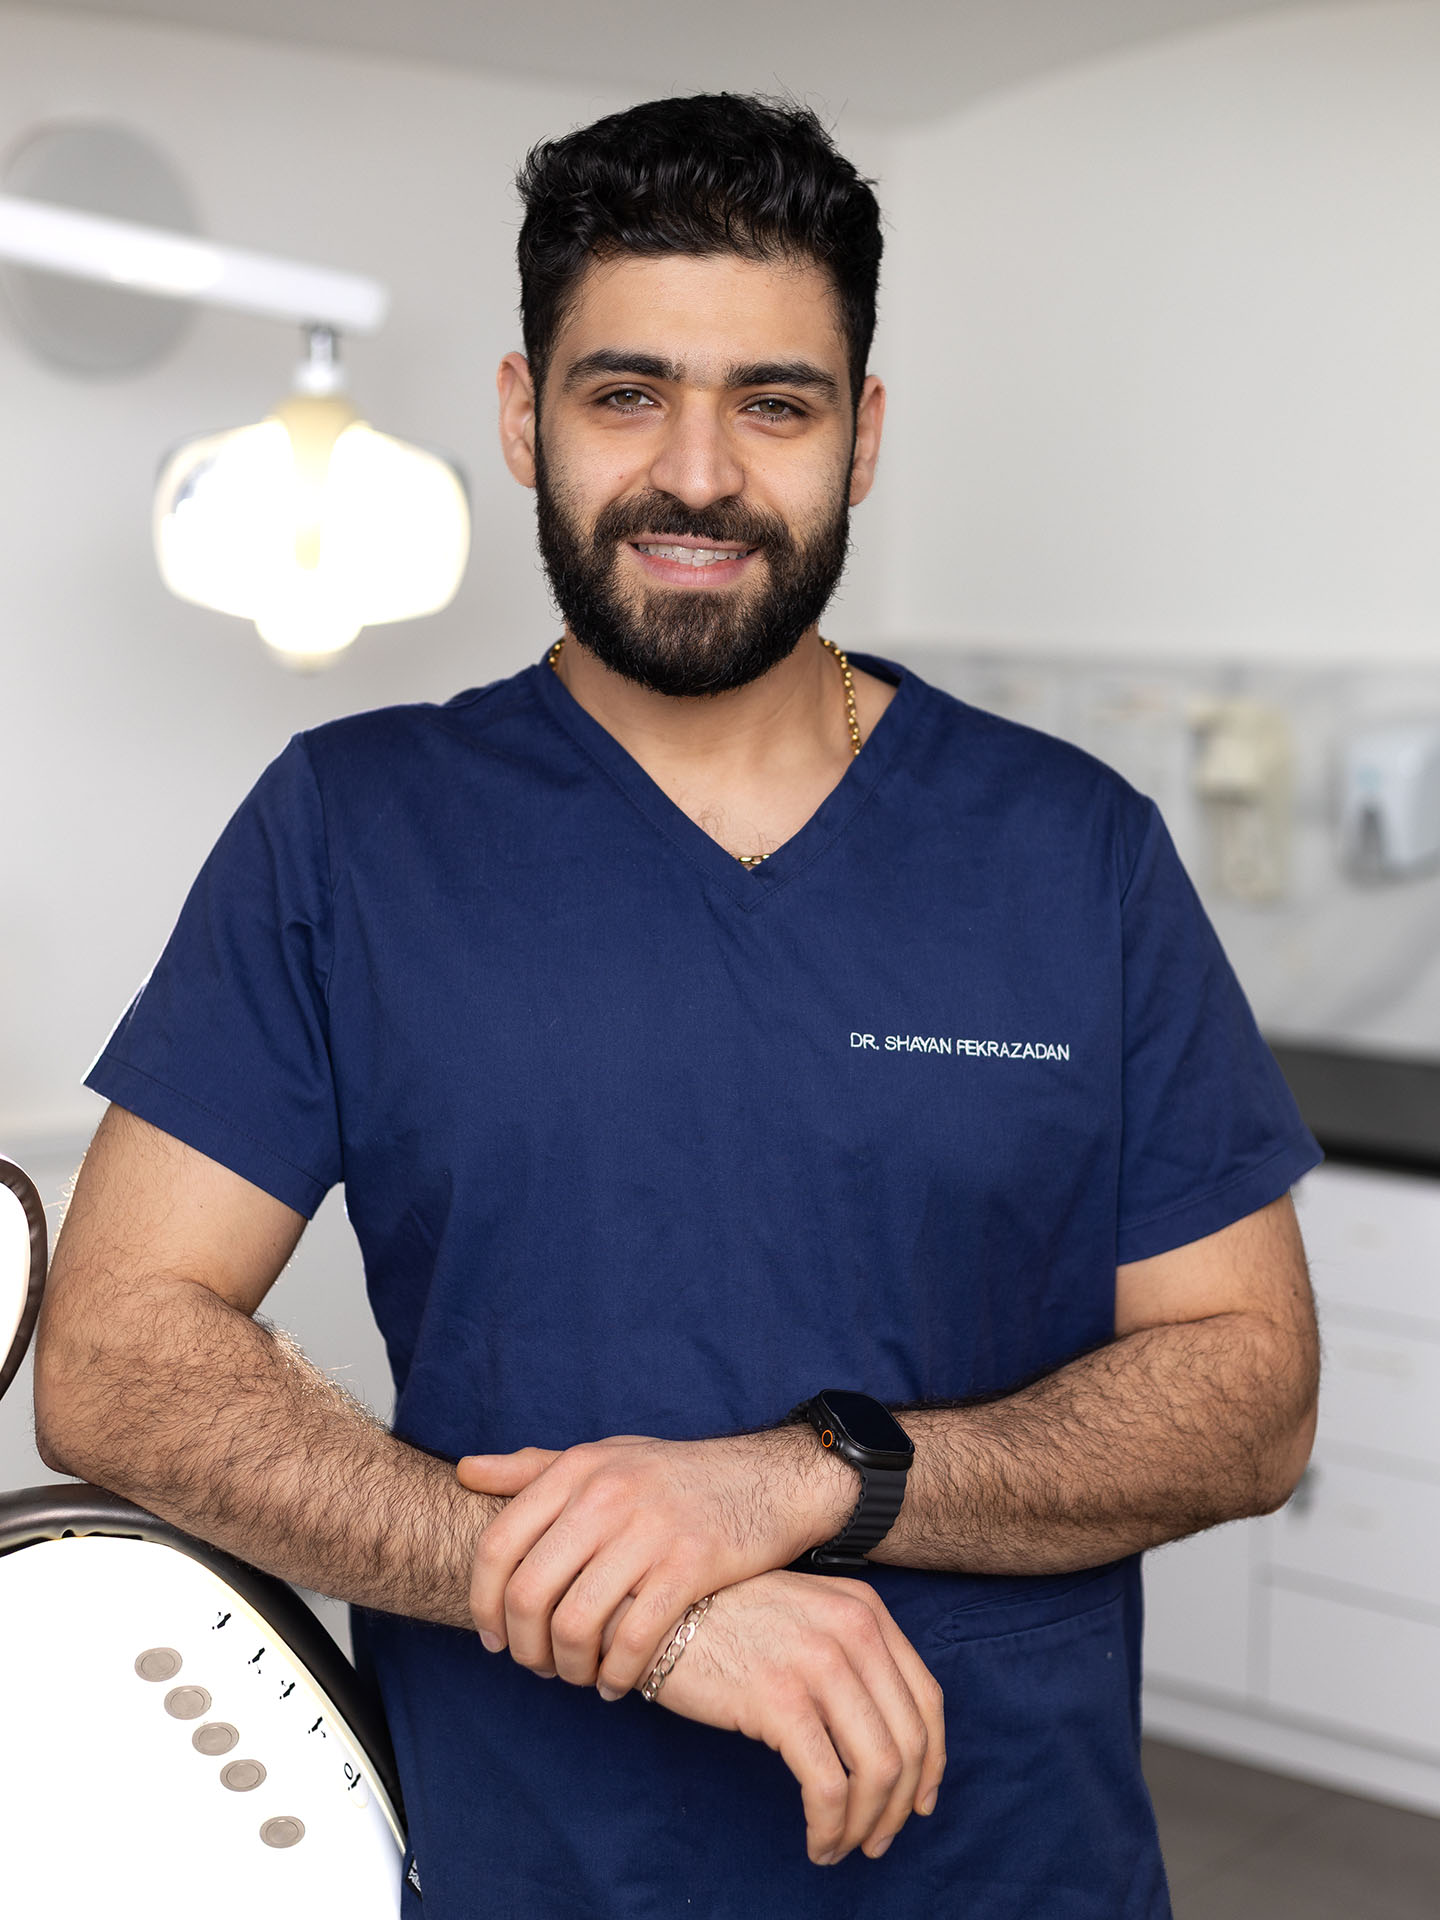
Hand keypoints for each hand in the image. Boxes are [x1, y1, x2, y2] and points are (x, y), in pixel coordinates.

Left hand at [458, 1430, 852, 1691]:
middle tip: (536, 1666)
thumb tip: (465, 1471)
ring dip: (568, 1668)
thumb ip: (534, 1466)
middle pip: (528, 1593)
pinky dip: (618, 1674)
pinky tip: (618, 1683)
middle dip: (523, 1647)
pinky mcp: (692, 1565)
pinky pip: (636, 1638)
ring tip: (578, 1676)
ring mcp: (649, 1530)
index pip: (498, 1546)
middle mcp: (606, 1496)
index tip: (493, 1637)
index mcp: (577, 1470)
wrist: (770, 1477)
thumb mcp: (606, 1457)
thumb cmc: (677, 1474)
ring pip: (578, 1624)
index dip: (483, 1604)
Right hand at [654, 1571, 945, 1866]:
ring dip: (866, 1824)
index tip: (918, 1802)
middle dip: (901, 1805)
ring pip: (877, 1769)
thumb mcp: (804, 1617)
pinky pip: (828, 1786)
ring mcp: (818, 1663)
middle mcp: (853, 1630)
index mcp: (865, 1610)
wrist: (656, 1608)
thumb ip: (849, 1655)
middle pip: (909, 1740)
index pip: (927, 1698)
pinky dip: (831, 1827)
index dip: (931, 1762)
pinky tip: (817, 1842)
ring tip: (843, 1847)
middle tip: (879, 1840)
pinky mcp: (779, 1700)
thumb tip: (887, 1737)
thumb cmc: (725, 1621)